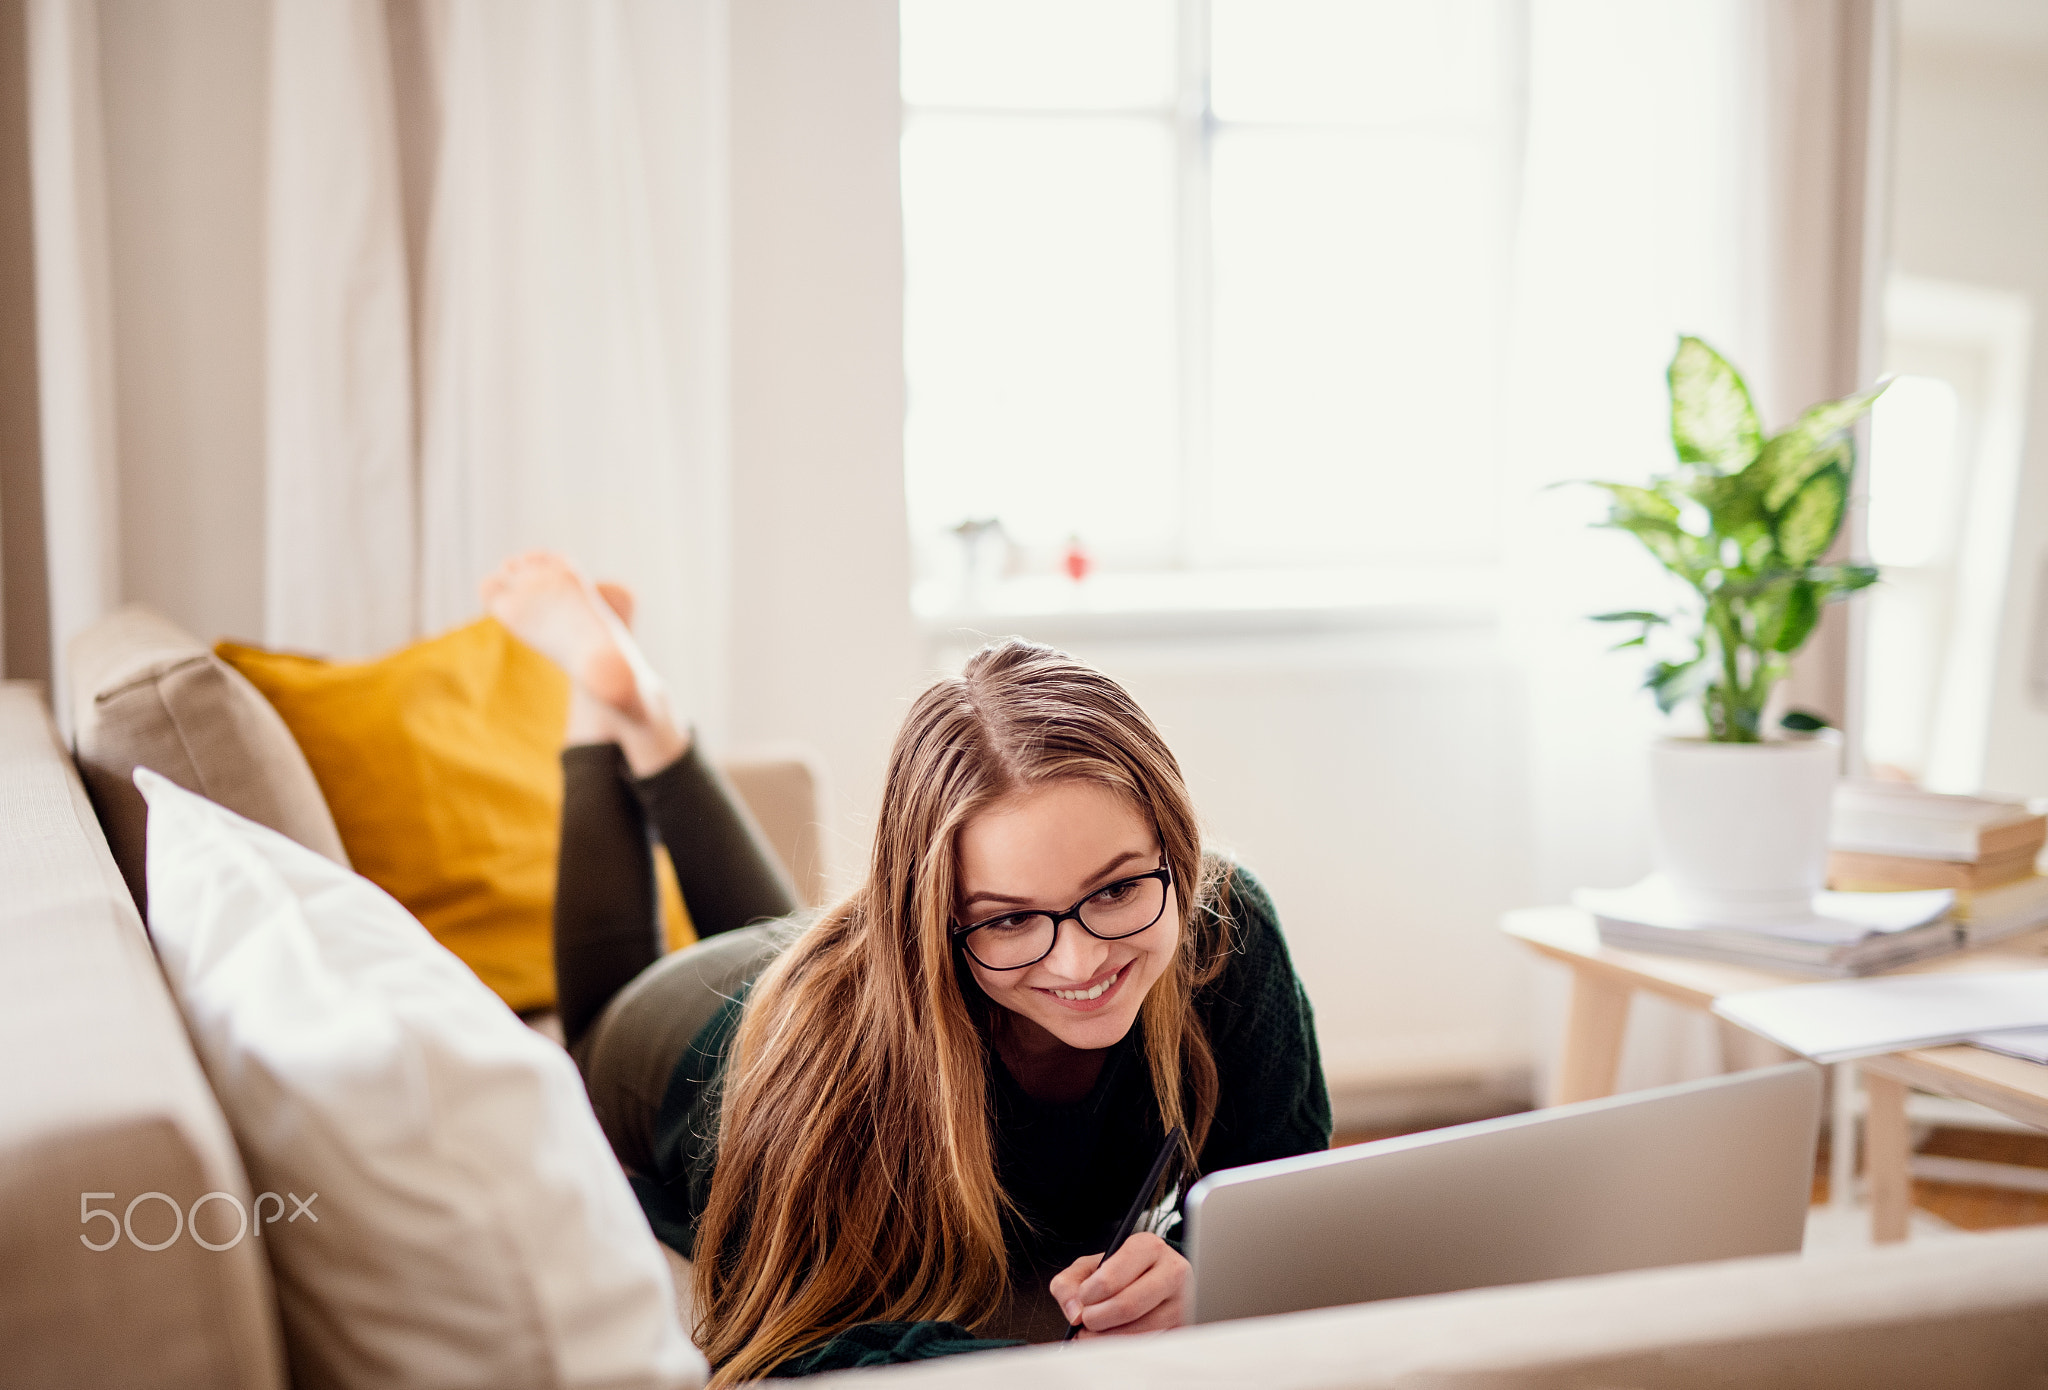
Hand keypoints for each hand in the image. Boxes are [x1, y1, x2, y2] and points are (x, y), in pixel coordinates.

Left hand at [1050, 1232, 1188, 1336]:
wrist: (1156, 1277)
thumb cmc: (1123, 1271)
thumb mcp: (1091, 1265)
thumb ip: (1069, 1282)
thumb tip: (1074, 1314)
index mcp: (1148, 1247)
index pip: (1111, 1278)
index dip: (1089, 1294)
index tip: (1083, 1298)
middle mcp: (1171, 1271)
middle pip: (1126, 1306)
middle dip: (1097, 1319)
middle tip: (1087, 1320)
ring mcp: (1182, 1301)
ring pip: (1139, 1330)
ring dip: (1108, 1337)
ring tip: (1097, 1330)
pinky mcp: (1183, 1326)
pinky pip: (1148, 1344)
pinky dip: (1125, 1346)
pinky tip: (1115, 1337)